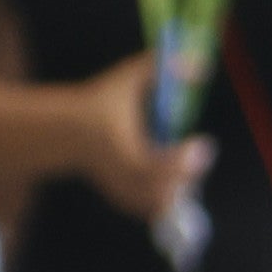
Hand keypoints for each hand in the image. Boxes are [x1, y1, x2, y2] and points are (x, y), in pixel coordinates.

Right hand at [67, 63, 199, 219]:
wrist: (69, 131)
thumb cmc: (102, 101)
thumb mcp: (127, 77)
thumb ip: (160, 66)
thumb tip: (198, 63)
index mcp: (118, 146)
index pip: (152, 166)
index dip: (182, 161)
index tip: (203, 143)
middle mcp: (118, 173)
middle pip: (159, 192)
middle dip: (187, 177)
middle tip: (200, 155)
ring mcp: (120, 189)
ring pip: (157, 205)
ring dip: (180, 189)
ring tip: (190, 166)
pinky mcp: (122, 197)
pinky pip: (151, 208)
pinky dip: (169, 198)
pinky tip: (179, 179)